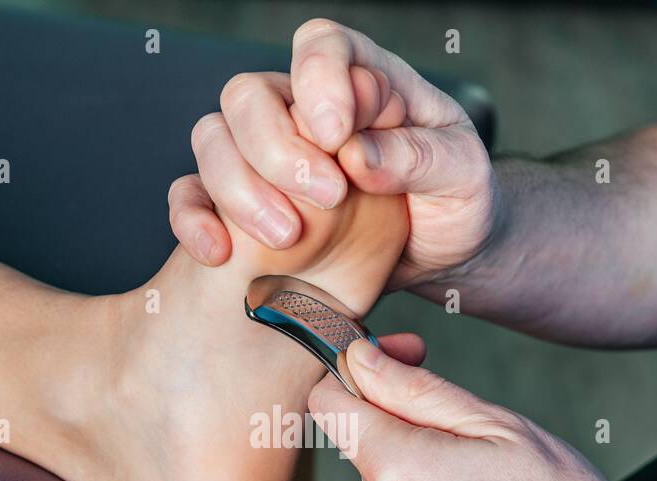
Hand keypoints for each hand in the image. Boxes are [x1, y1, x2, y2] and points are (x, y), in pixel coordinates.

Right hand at [168, 19, 497, 291]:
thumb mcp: (463, 174)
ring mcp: (267, 158)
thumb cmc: (457, 200)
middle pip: (250, 94)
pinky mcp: (246, 209)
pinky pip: (194, 199)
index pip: (321, 47)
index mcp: (363, 81)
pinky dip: (194, 222)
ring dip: (238, 189)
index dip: (319, 79)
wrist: (443, 257)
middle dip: (275, 148)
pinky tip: (219, 252)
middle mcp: (304, 110)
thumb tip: (358, 156)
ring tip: (288, 237)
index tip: (337, 136)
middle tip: (326, 198)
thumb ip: (419, 157)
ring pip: (213, 141)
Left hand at [308, 339, 656, 480]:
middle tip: (480, 441)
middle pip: (365, 447)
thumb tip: (362, 360)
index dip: (358, 371)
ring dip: (425, 477)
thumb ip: (418, 390)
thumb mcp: (502, 427)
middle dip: (409, 429)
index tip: (399, 365)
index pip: (326, 401)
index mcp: (397, 470)